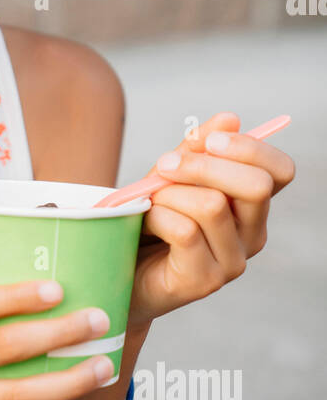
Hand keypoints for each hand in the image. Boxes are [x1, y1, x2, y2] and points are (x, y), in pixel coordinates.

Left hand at [127, 111, 295, 329]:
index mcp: (252, 206)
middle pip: (255, 185)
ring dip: (169, 194)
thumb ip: (198, 148)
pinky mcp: (204, 281)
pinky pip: (184, 230)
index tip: (210, 141)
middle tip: (165, 165)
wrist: (119, 271)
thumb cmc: (149, 222)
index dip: (251, 148)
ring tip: (148, 202)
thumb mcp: (171, 176)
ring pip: (212, 205)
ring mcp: (232, 262)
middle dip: (204, 165)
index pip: (280, 171)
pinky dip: (157, 217)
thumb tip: (230, 118)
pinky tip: (145, 223)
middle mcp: (252, 234)